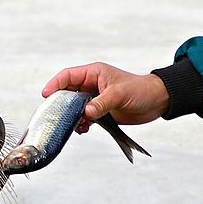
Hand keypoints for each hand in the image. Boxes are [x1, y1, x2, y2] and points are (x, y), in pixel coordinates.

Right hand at [42, 62, 168, 131]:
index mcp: (93, 73)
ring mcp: (94, 99)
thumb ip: (101, 103)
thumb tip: (85, 114)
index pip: (67, 76)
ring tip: (75, 125)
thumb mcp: (120, 94)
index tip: (45, 95)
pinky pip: (83, 118)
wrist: (156, 102)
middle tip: (57, 115)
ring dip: (71, 117)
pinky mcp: (99, 111)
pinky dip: (81, 124)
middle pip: (67, 93)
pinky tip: (84, 129)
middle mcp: (91, 85)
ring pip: (74, 108)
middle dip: (61, 104)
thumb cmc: (141, 90)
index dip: (55, 85)